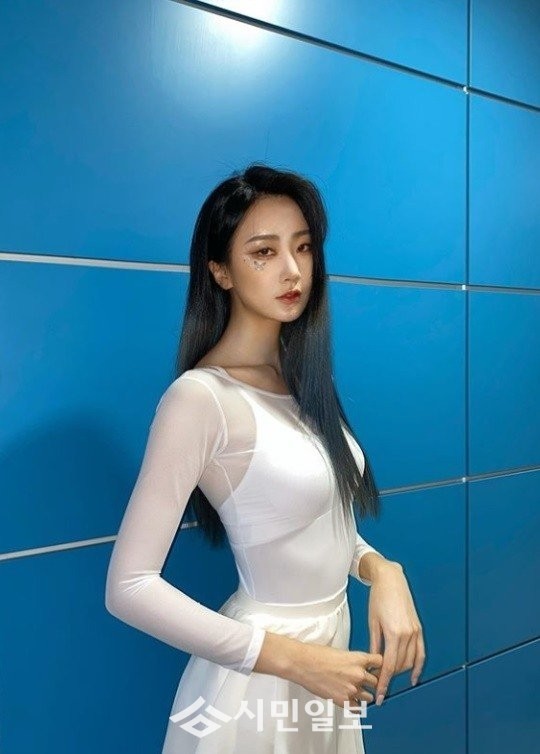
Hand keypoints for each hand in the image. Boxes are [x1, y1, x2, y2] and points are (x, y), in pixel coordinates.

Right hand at [289, 641, 383, 710]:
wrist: (303, 664)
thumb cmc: (316, 655)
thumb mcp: (340, 652)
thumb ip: (353, 661)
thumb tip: (358, 666)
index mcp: (358, 659)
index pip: (380, 662)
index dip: (377, 665)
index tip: (375, 667)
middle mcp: (358, 675)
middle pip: (376, 681)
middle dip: (371, 681)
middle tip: (365, 681)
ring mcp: (352, 689)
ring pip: (369, 697)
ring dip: (364, 694)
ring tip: (356, 691)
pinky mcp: (343, 701)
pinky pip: (358, 708)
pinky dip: (356, 706)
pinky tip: (351, 701)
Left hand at [367, 561, 425, 703]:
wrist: (391, 580)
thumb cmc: (378, 598)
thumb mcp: (372, 622)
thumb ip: (375, 645)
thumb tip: (373, 664)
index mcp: (394, 633)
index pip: (390, 666)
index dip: (384, 682)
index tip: (380, 694)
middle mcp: (407, 634)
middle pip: (400, 665)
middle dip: (389, 676)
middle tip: (378, 682)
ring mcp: (415, 632)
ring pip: (410, 661)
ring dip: (400, 671)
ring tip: (388, 675)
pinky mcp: (419, 629)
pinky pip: (421, 652)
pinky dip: (418, 666)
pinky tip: (413, 677)